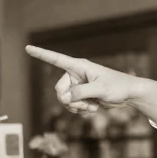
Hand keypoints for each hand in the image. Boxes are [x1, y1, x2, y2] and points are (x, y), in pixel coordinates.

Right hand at [24, 46, 156, 120]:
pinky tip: (93, 108)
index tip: (27, 48)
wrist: (129, 94)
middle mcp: (76, 74)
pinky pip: (72, 105)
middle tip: (85, 104)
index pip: (56, 59)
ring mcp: (79, 85)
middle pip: (59, 90)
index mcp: (79, 66)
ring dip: (77, 107)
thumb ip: (81, 92)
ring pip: (65, 100)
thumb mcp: (100, 89)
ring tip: (92, 106)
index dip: (41, 54)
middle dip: (69, 101)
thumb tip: (65, 98)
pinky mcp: (82, 95)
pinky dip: (81, 109)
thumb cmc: (117, 86)